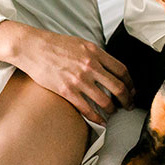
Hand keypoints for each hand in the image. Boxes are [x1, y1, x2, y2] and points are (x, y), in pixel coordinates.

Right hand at [0, 21, 134, 125]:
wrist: (32, 47)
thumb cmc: (54, 44)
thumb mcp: (80, 43)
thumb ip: (95, 55)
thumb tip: (107, 68)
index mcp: (95, 52)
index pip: (122, 70)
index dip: (130, 83)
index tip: (132, 89)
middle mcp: (90, 66)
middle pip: (118, 87)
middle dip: (127, 99)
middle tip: (129, 105)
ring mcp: (79, 79)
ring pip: (105, 101)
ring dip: (112, 110)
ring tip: (112, 112)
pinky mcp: (67, 91)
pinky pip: (87, 109)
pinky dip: (97, 118)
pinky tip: (100, 121)